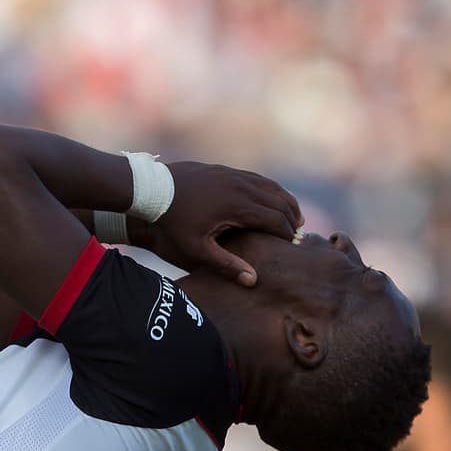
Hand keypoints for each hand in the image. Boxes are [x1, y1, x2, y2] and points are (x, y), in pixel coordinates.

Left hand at [151, 161, 302, 286]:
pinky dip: (271, 190)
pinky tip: (272, 199)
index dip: (287, 234)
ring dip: (286, 201)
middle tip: (298, 235)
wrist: (152, 189)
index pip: (275, 220)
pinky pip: (258, 179)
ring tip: (294, 217)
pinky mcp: (226, 170)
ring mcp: (233, 175)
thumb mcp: (196, 249)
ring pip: (271, 187)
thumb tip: (253, 280)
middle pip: (279, 202)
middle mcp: (240, 187)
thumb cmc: (173, 222)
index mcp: (237, 206)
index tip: (292, 247)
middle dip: (292, 218)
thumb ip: (226, 265)